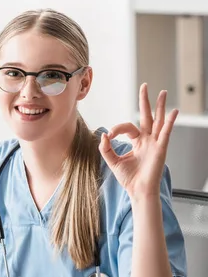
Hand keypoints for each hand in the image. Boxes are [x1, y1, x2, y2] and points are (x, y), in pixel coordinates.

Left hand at [99, 84, 177, 199]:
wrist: (138, 191)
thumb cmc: (128, 178)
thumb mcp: (112, 161)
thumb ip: (106, 149)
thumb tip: (103, 135)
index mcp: (137, 142)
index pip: (128, 127)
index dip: (117, 128)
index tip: (109, 136)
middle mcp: (147, 140)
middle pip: (147, 116)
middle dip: (145, 101)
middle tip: (144, 86)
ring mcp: (155, 143)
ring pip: (158, 120)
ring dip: (160, 106)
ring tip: (162, 92)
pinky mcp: (161, 148)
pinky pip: (166, 133)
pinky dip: (170, 122)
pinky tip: (174, 111)